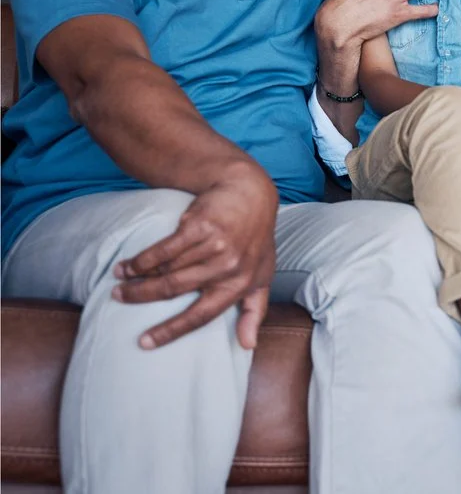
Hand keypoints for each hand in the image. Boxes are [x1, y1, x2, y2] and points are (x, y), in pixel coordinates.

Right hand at [112, 162, 277, 349]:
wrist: (250, 194)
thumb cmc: (255, 240)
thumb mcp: (262, 276)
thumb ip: (255, 311)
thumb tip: (247, 346)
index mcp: (239, 285)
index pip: (202, 316)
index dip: (171, 331)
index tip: (143, 342)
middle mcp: (227, 267)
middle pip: (174, 290)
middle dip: (141, 296)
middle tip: (118, 299)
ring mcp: (214, 246)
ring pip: (166, 269)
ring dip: (137, 276)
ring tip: (120, 279)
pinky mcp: (200, 226)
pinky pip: (164, 248)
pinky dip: (142, 259)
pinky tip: (128, 264)